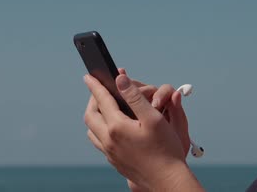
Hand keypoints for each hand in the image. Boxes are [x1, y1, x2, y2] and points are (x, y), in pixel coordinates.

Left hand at [83, 69, 197, 190]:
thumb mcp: (153, 118)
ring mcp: (110, 154)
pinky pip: (100, 142)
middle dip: (92, 100)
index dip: (96, 86)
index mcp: (117, 127)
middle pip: (90, 116)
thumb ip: (135, 97)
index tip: (89, 76)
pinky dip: (100, 130)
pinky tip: (113, 128)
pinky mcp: (115, 162)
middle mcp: (109, 141)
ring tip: (104, 108)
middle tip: (99, 90)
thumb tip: (120, 79)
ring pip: (92, 131)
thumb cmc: (165, 148)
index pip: (102, 100)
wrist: (167, 180)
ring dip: (94, 116)